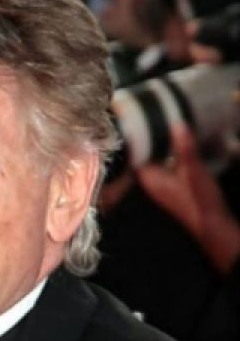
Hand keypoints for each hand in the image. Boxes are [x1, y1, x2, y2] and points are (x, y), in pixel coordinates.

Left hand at [133, 126, 239, 272]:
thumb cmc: (199, 200)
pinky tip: (173, 144)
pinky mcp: (170, 185)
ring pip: (153, 160)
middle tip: (145, 117)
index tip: (131, 120)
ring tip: (158, 125)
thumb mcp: (193, 170)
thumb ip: (185, 148)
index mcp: (148, 178)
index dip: (131, 138)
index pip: (131, 155)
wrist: (210, 223)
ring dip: (156, 146)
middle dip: (143, 139)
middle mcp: (150, 182)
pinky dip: (166, 154)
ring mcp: (160, 184)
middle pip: (141, 156)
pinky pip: (163, 164)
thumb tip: (177, 124)